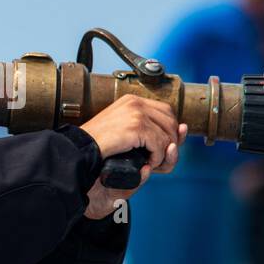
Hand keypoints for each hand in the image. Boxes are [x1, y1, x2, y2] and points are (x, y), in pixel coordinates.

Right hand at [77, 96, 187, 218]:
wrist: (80, 151)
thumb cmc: (99, 147)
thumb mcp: (127, 134)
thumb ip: (151, 131)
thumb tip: (183, 128)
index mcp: (132, 101)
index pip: (166, 111)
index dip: (170, 131)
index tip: (165, 147)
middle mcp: (136, 102)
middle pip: (172, 122)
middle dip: (171, 144)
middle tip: (158, 159)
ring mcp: (136, 112)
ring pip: (169, 134)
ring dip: (163, 154)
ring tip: (149, 162)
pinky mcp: (136, 126)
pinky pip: (160, 144)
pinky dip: (157, 158)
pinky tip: (145, 162)